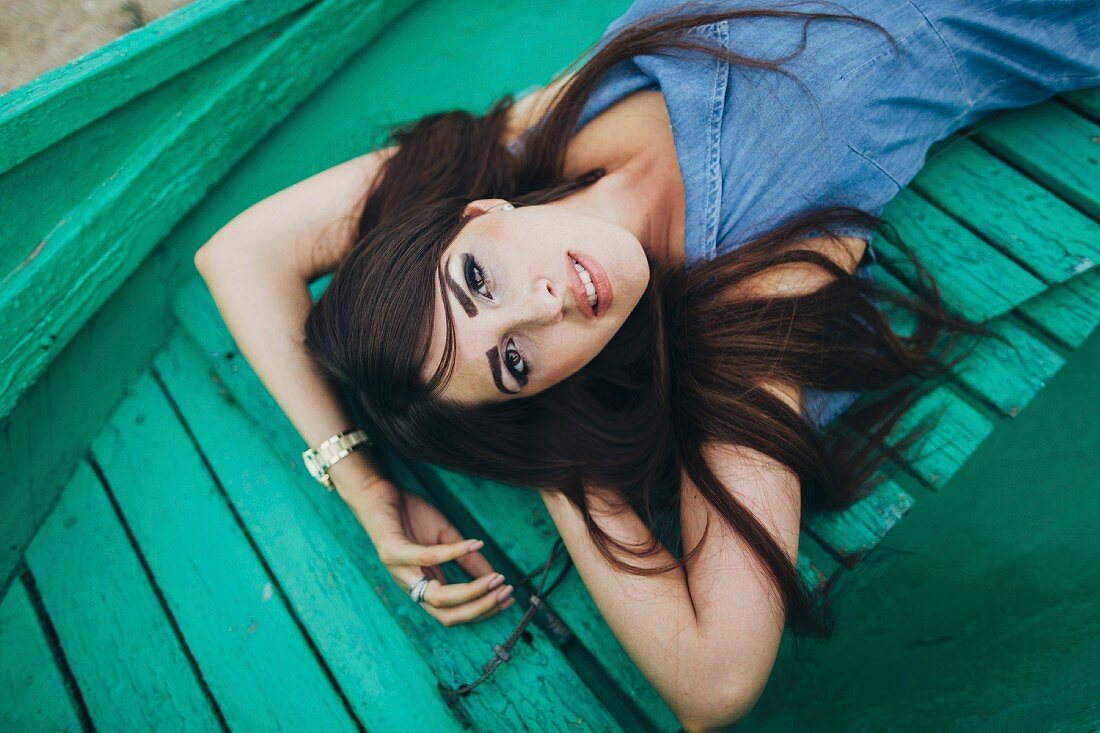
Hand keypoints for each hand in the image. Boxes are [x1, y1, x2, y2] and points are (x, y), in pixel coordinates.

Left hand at [347, 479, 515, 625]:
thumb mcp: (445, 539)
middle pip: (446, 613)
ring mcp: (399, 570)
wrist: (376, 493)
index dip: (481, 610)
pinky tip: (475, 545)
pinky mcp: (392, 551)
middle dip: (480, 607)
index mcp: (422, 584)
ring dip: (471, 590)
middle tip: (505, 593)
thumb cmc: (409, 516)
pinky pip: (427, 558)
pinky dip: (454, 554)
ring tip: (496, 578)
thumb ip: (466, 560)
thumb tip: (493, 576)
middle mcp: (410, 584)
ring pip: (437, 596)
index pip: (453, 612)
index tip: (507, 599)